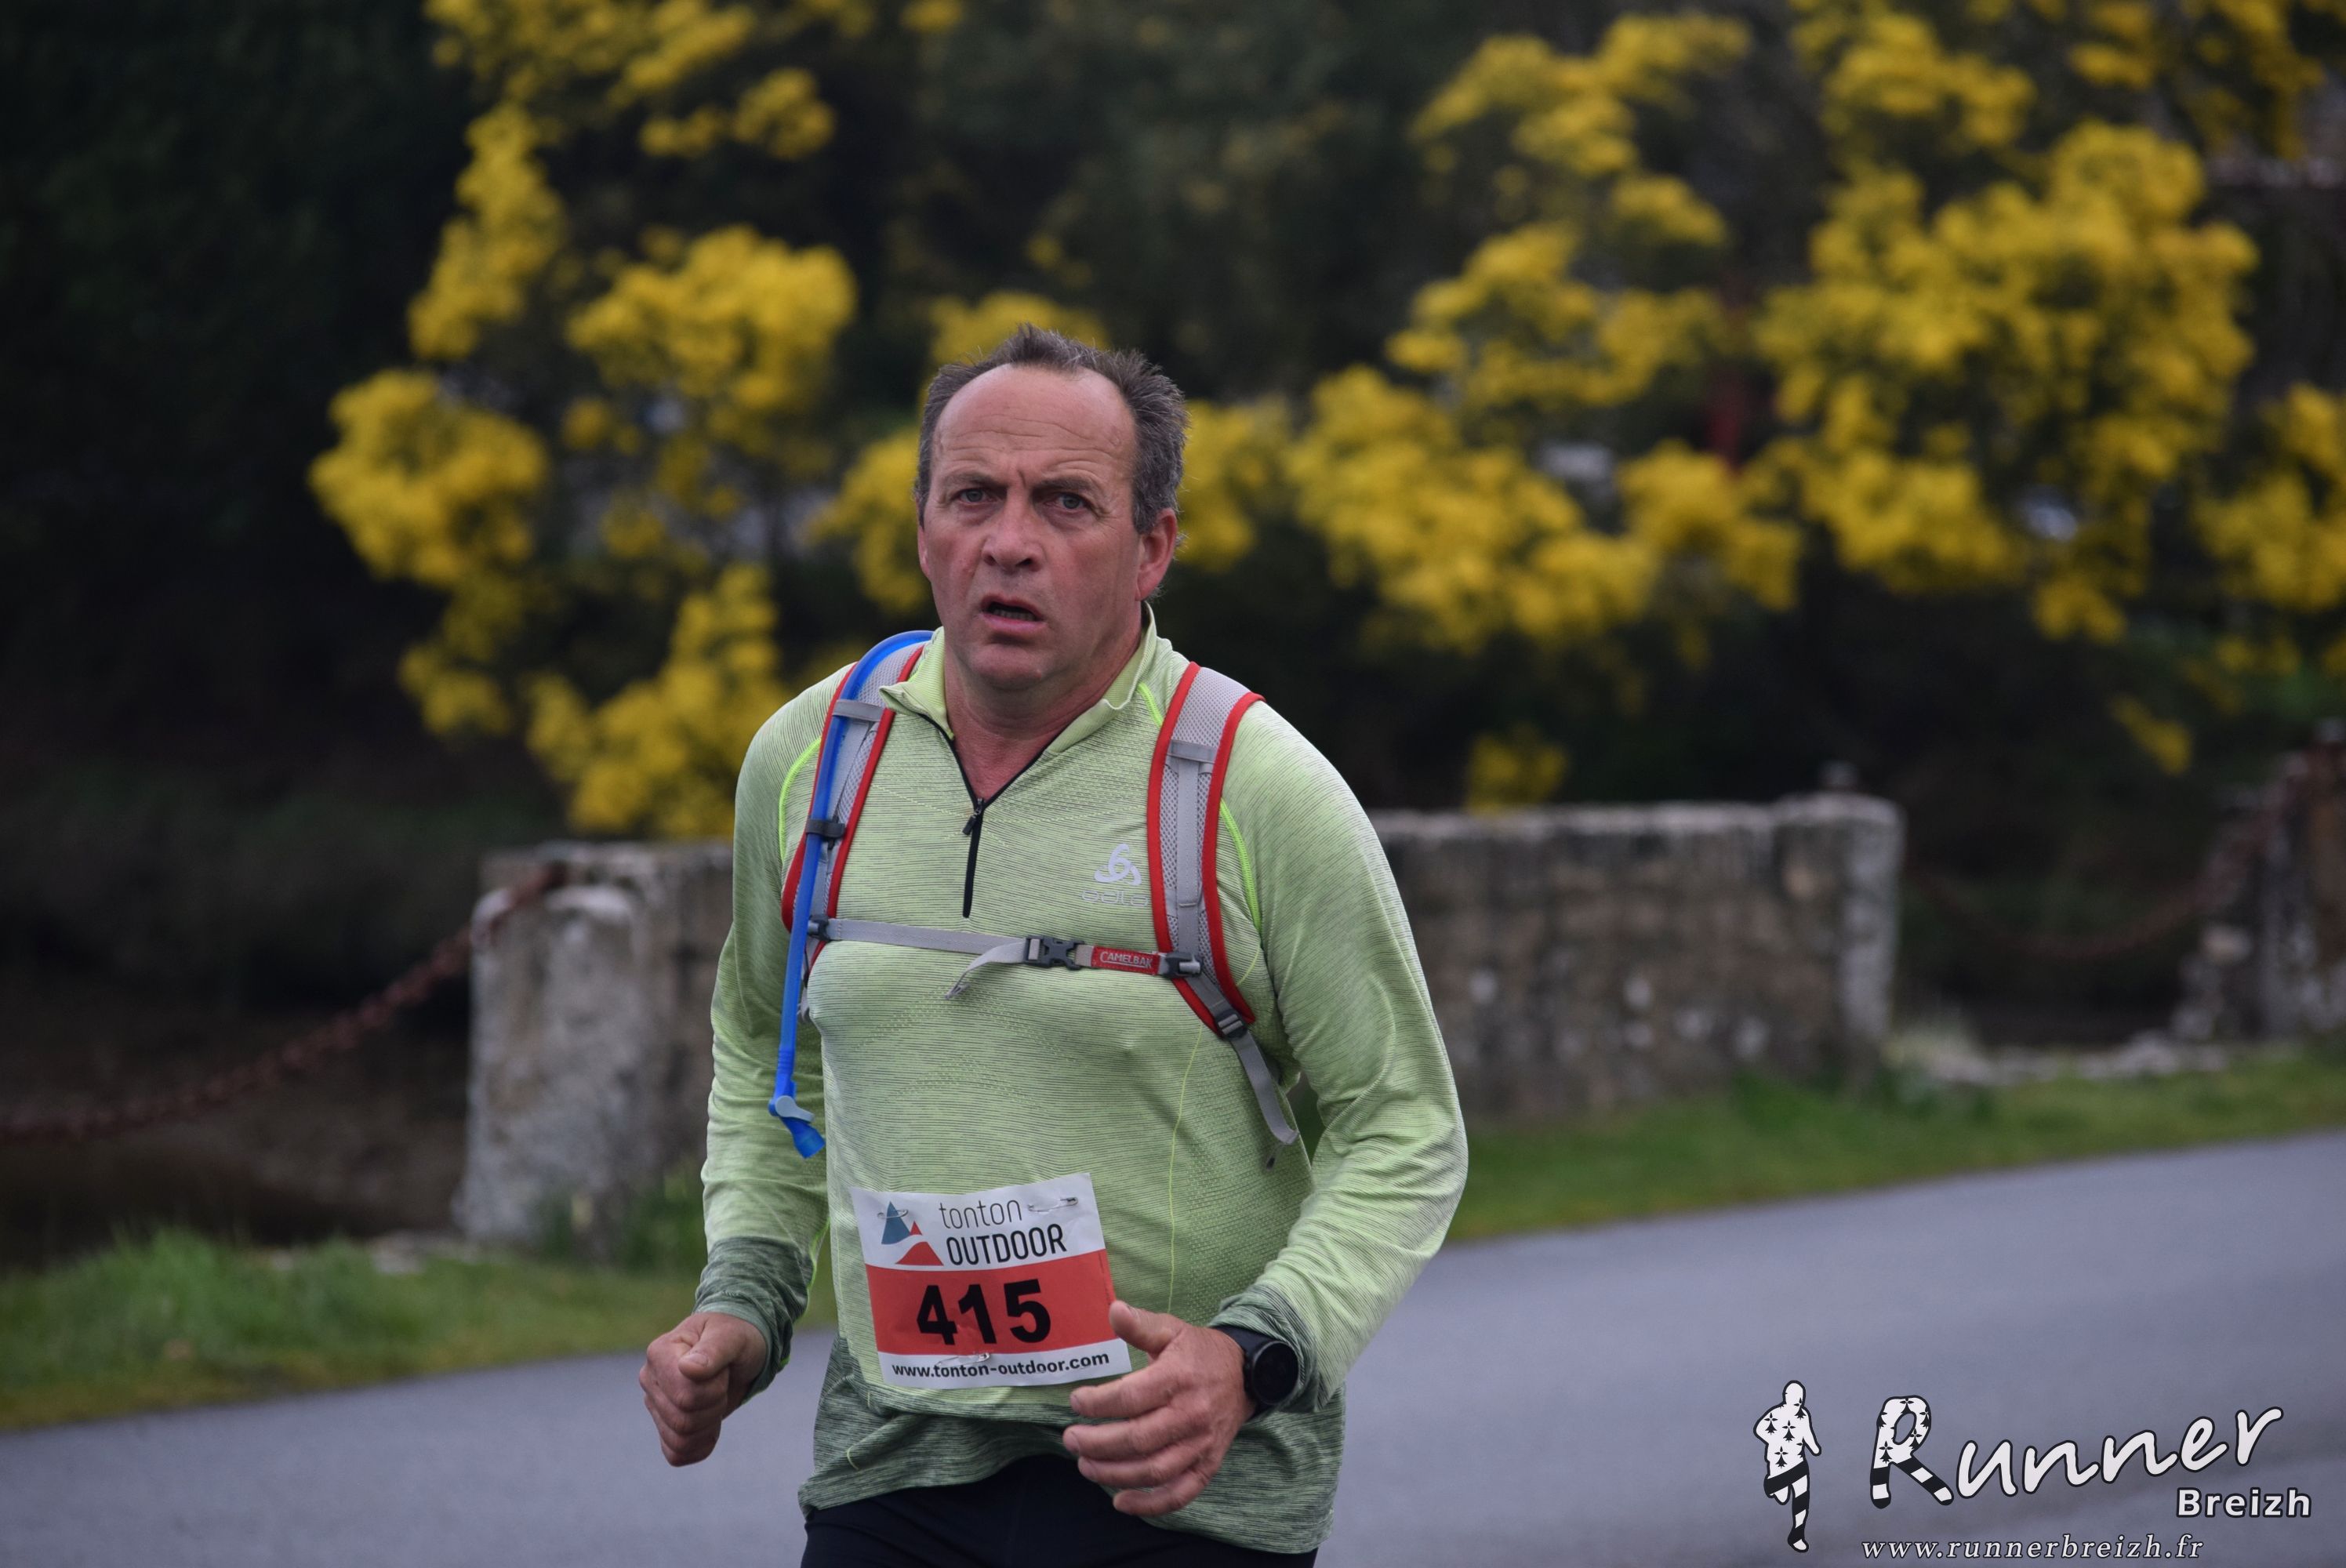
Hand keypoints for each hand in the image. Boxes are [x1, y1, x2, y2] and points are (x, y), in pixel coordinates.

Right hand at [639, 1311, 766, 1465]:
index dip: (715, 1389)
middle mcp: (650, 1380)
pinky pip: (676, 1454)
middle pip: (683, 1420)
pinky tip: (711, 1426)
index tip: (721, 1367)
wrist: (737, 1351)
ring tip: (715, 1399)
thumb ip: (713, 1350)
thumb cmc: (733, 1336)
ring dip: (710, 1426)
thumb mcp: (732, 1336)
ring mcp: (654, 1405)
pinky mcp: (663, 1425)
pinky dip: (700, 1447)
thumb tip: (687, 1368)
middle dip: (715, 1405)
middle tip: (721, 1382)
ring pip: (680, 1440)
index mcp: (659, 1353)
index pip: (685, 1396)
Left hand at [1060, 1300, 1250, 1515]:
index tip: (1076, 1402)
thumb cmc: (1199, 1353)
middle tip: (1071, 1440)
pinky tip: (1120, 1502)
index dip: (1096, 1404)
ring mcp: (1201, 1444)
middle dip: (1096, 1444)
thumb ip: (1141, 1324)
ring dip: (1114, 1474)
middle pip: (1136, 1440)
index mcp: (1177, 1379)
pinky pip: (1179, 1493)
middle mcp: (1190, 1415)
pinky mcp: (1208, 1465)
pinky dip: (1150, 1505)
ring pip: (1153, 1470)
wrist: (1246, 1375)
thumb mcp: (1171, 1330)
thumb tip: (1113, 1309)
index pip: (1129, 1398)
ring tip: (1085, 1466)